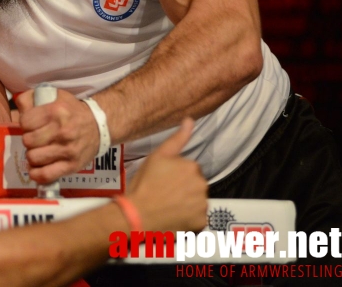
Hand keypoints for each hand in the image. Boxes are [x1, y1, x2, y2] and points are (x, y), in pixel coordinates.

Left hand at [16, 89, 99, 183]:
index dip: (25, 124)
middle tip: (36, 139)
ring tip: (39, 151)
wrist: (99, 126)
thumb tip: (17, 106)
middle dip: (28, 139)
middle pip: (27, 141)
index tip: (31, 125)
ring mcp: (67, 150)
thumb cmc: (72, 111)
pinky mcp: (71, 165)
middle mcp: (62, 131)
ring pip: (33, 158)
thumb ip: (32, 97)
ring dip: (32, 155)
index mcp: (56, 111)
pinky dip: (36, 174)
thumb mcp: (54, 96)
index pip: (25, 122)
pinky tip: (37, 168)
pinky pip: (45, 175)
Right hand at [127, 118, 207, 232]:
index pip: (190, 169)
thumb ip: (177, 138)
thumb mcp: (157, 156)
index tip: (163, 180)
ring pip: (197, 200)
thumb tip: (191, 119)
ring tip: (168, 205)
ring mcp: (202, 205)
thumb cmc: (145, 183)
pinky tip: (174, 215)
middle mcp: (202, 185)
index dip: (176, 174)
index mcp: (193, 167)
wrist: (138, 213)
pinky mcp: (201, 222)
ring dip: (187, 202)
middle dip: (184, 188)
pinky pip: (197, 217)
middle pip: (196, 184)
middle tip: (165, 192)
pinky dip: (189, 217)